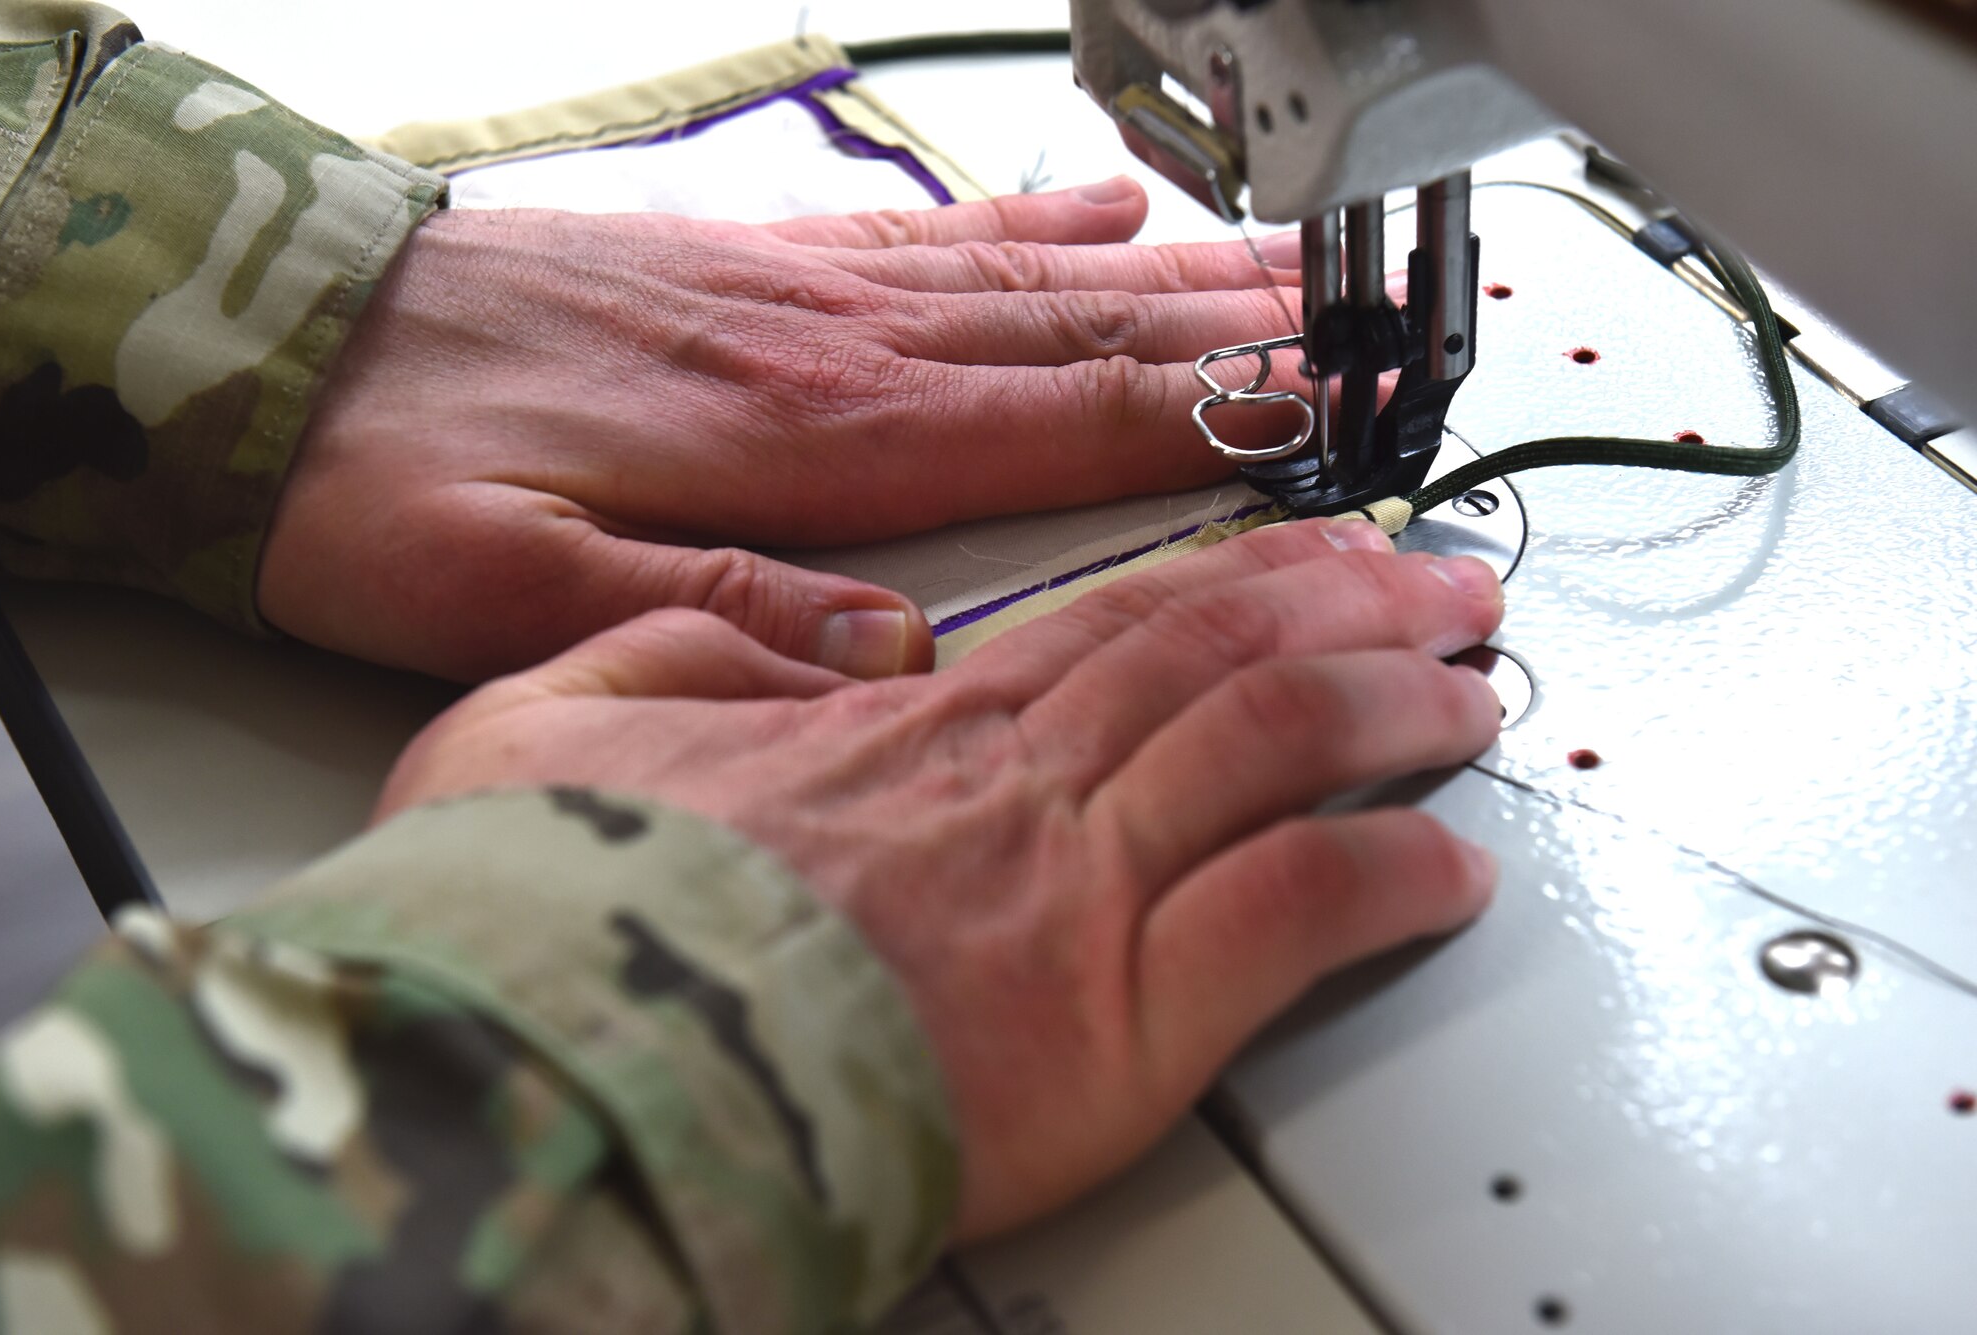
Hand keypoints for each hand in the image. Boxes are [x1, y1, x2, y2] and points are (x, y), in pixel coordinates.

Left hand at [261, 179, 1327, 681]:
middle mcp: (819, 343)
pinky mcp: (747, 260)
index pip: (1049, 425)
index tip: (1330, 405)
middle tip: (1368, 317)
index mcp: (794, 437)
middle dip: (1236, 328)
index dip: (1204, 416)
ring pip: (1025, 274)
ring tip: (1290, 263)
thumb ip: (703, 619)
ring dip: (1171, 271)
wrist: (259, 335)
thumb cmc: (370, 474)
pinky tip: (1095, 206)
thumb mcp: (507, 596)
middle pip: (1074, 333)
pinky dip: (1029, 220)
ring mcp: (792, 287)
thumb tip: (884, 657)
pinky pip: (925, 235)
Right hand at [375, 517, 1505, 1237]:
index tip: (1301, 549)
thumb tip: (796, 644)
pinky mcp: (1116, 1017)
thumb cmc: (551, 929)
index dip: (1228, 574)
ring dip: (1396, 703)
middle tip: (1442, 576)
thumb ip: (676, 647)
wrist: (572, 1075)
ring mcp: (1075, 887)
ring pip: (1280, 740)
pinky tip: (1454, 871)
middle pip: (1223, 651)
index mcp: (903, 726)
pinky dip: (1388, 878)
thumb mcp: (537, 723)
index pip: (1109, 616)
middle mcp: (1014, 781)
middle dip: (1354, 601)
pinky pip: (1292, 911)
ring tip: (1476, 685)